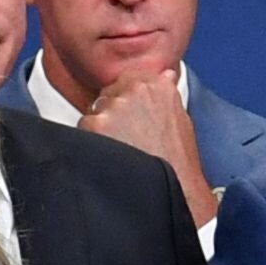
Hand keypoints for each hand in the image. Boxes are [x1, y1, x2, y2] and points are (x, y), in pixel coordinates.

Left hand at [79, 71, 216, 227]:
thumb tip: (164, 76)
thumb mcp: (182, 120)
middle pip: (109, 93)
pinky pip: (84, 127)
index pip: (128, 77)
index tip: (128, 113)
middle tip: (126, 137)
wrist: (175, 188)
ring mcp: (115, 106)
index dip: (125, 96)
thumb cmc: (178, 161)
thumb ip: (167, 93)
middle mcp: (135, 90)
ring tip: (121, 149)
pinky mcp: (97, 125)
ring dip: (102, 128)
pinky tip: (111, 155)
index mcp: (157, 86)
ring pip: (95, 111)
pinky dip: (93, 141)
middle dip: (113, 112)